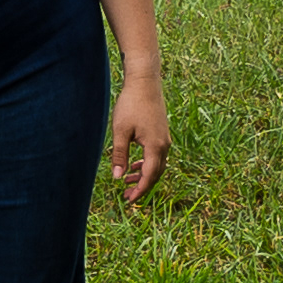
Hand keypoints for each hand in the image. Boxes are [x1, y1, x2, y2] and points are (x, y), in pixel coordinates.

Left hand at [110, 75, 169, 205]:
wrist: (144, 82)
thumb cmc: (131, 104)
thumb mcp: (120, 131)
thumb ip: (119, 155)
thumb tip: (117, 177)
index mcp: (155, 147)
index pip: (149, 177)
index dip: (139, 191)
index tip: (129, 200)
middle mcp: (164, 145)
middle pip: (155, 174)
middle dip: (141, 186)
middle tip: (126, 196)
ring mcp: (165, 139)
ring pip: (157, 165)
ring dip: (143, 175)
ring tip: (128, 181)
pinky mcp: (162, 133)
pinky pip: (157, 156)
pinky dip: (146, 164)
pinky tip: (135, 164)